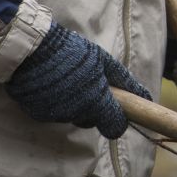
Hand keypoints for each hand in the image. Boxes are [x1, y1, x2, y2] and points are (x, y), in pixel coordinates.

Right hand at [5, 23, 149, 138]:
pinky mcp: (37, 114)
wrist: (30, 49)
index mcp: (96, 102)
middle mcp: (76, 114)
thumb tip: (146, 97)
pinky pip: (52, 113)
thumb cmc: (71, 51)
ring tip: (65, 78)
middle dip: (93, 106)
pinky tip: (50, 83)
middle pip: (92, 119)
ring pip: (72, 115)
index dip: (118, 120)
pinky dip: (54, 102)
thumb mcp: (102, 60)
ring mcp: (55, 116)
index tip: (116, 110)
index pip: (115, 127)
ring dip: (73, 102)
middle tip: (87, 82)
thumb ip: (124, 81)